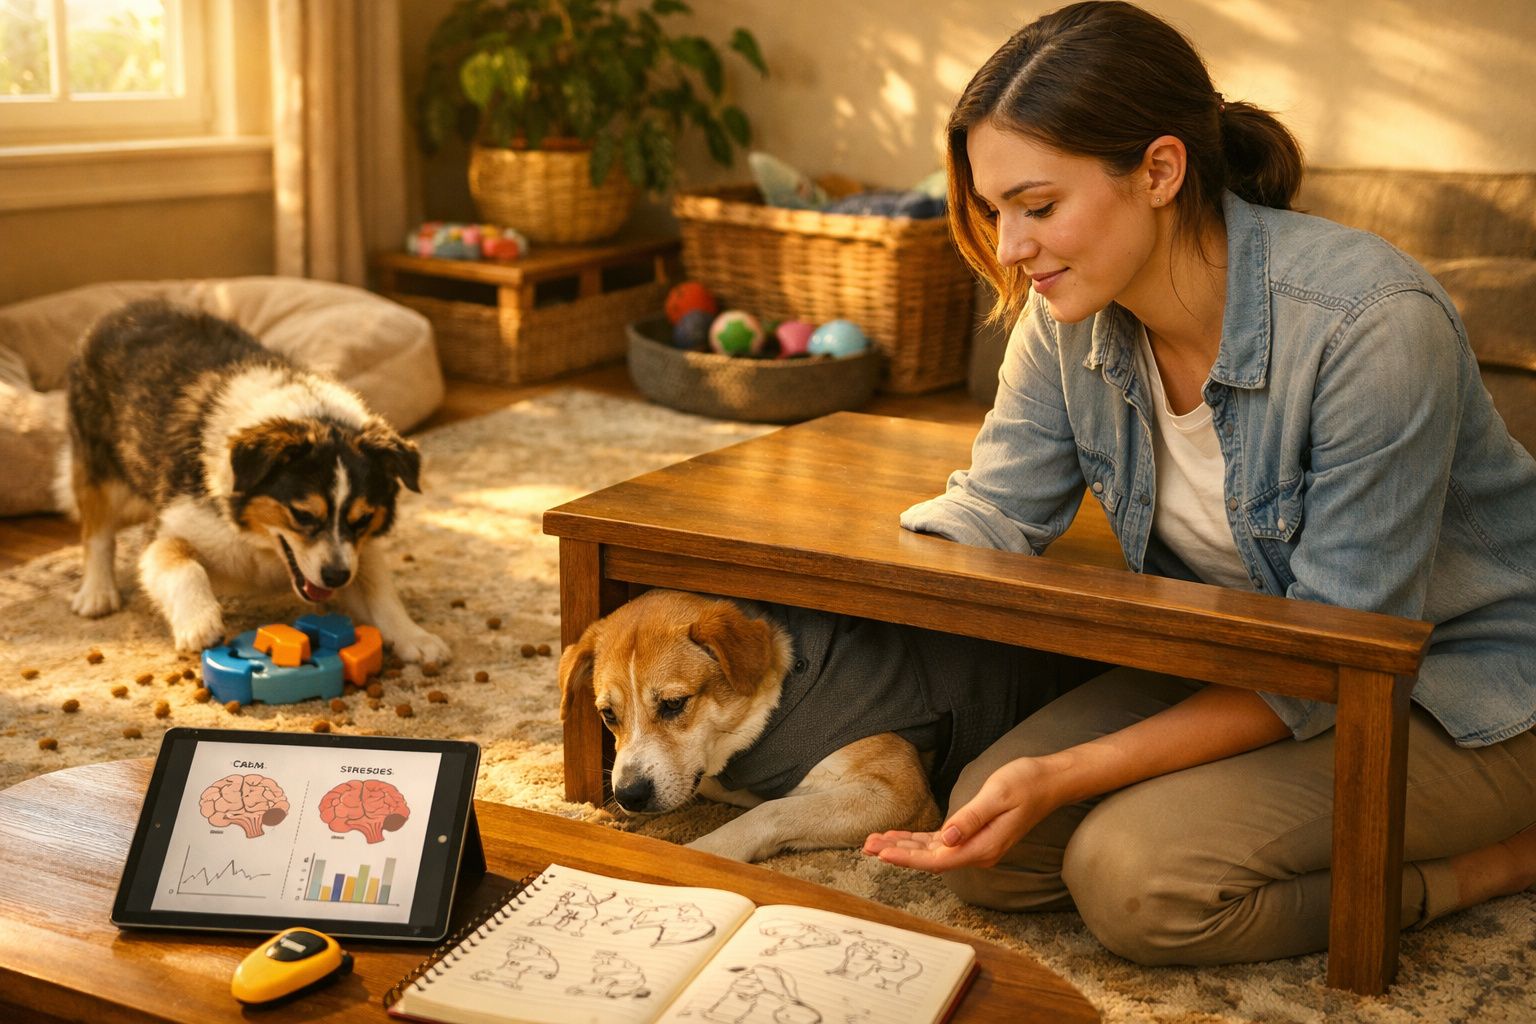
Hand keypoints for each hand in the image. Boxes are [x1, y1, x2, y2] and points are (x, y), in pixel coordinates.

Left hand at [862, 756, 1060, 871]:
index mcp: (982, 847)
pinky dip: (918, 840)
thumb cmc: (1025, 784)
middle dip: (897, 853)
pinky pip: (940, 843)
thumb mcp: (996, 797)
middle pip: (929, 859)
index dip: (907, 857)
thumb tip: (946, 840)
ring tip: (874, 842)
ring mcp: (976, 846)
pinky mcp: (974, 836)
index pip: (936, 859)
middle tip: (867, 846)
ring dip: (904, 846)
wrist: (1049, 782)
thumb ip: (971, 819)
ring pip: (932, 851)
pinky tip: (900, 837)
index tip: (883, 853)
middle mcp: (977, 852)